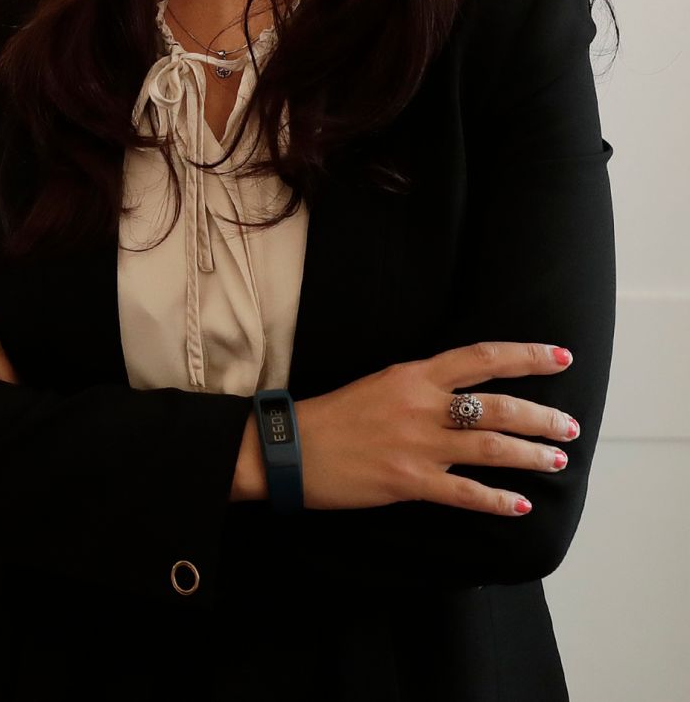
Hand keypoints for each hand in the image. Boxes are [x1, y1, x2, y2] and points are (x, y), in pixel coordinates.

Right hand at [289, 340, 580, 515]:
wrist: (291, 448)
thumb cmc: (332, 416)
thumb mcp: (378, 384)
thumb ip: (420, 387)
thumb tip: (461, 394)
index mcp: (412, 375)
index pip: (480, 358)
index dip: (526, 356)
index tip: (561, 357)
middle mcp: (421, 406)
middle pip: (496, 406)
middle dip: (541, 416)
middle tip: (569, 426)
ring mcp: (417, 445)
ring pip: (490, 448)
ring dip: (530, 454)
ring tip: (556, 460)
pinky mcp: (409, 481)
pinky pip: (465, 493)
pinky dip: (498, 500)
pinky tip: (520, 505)